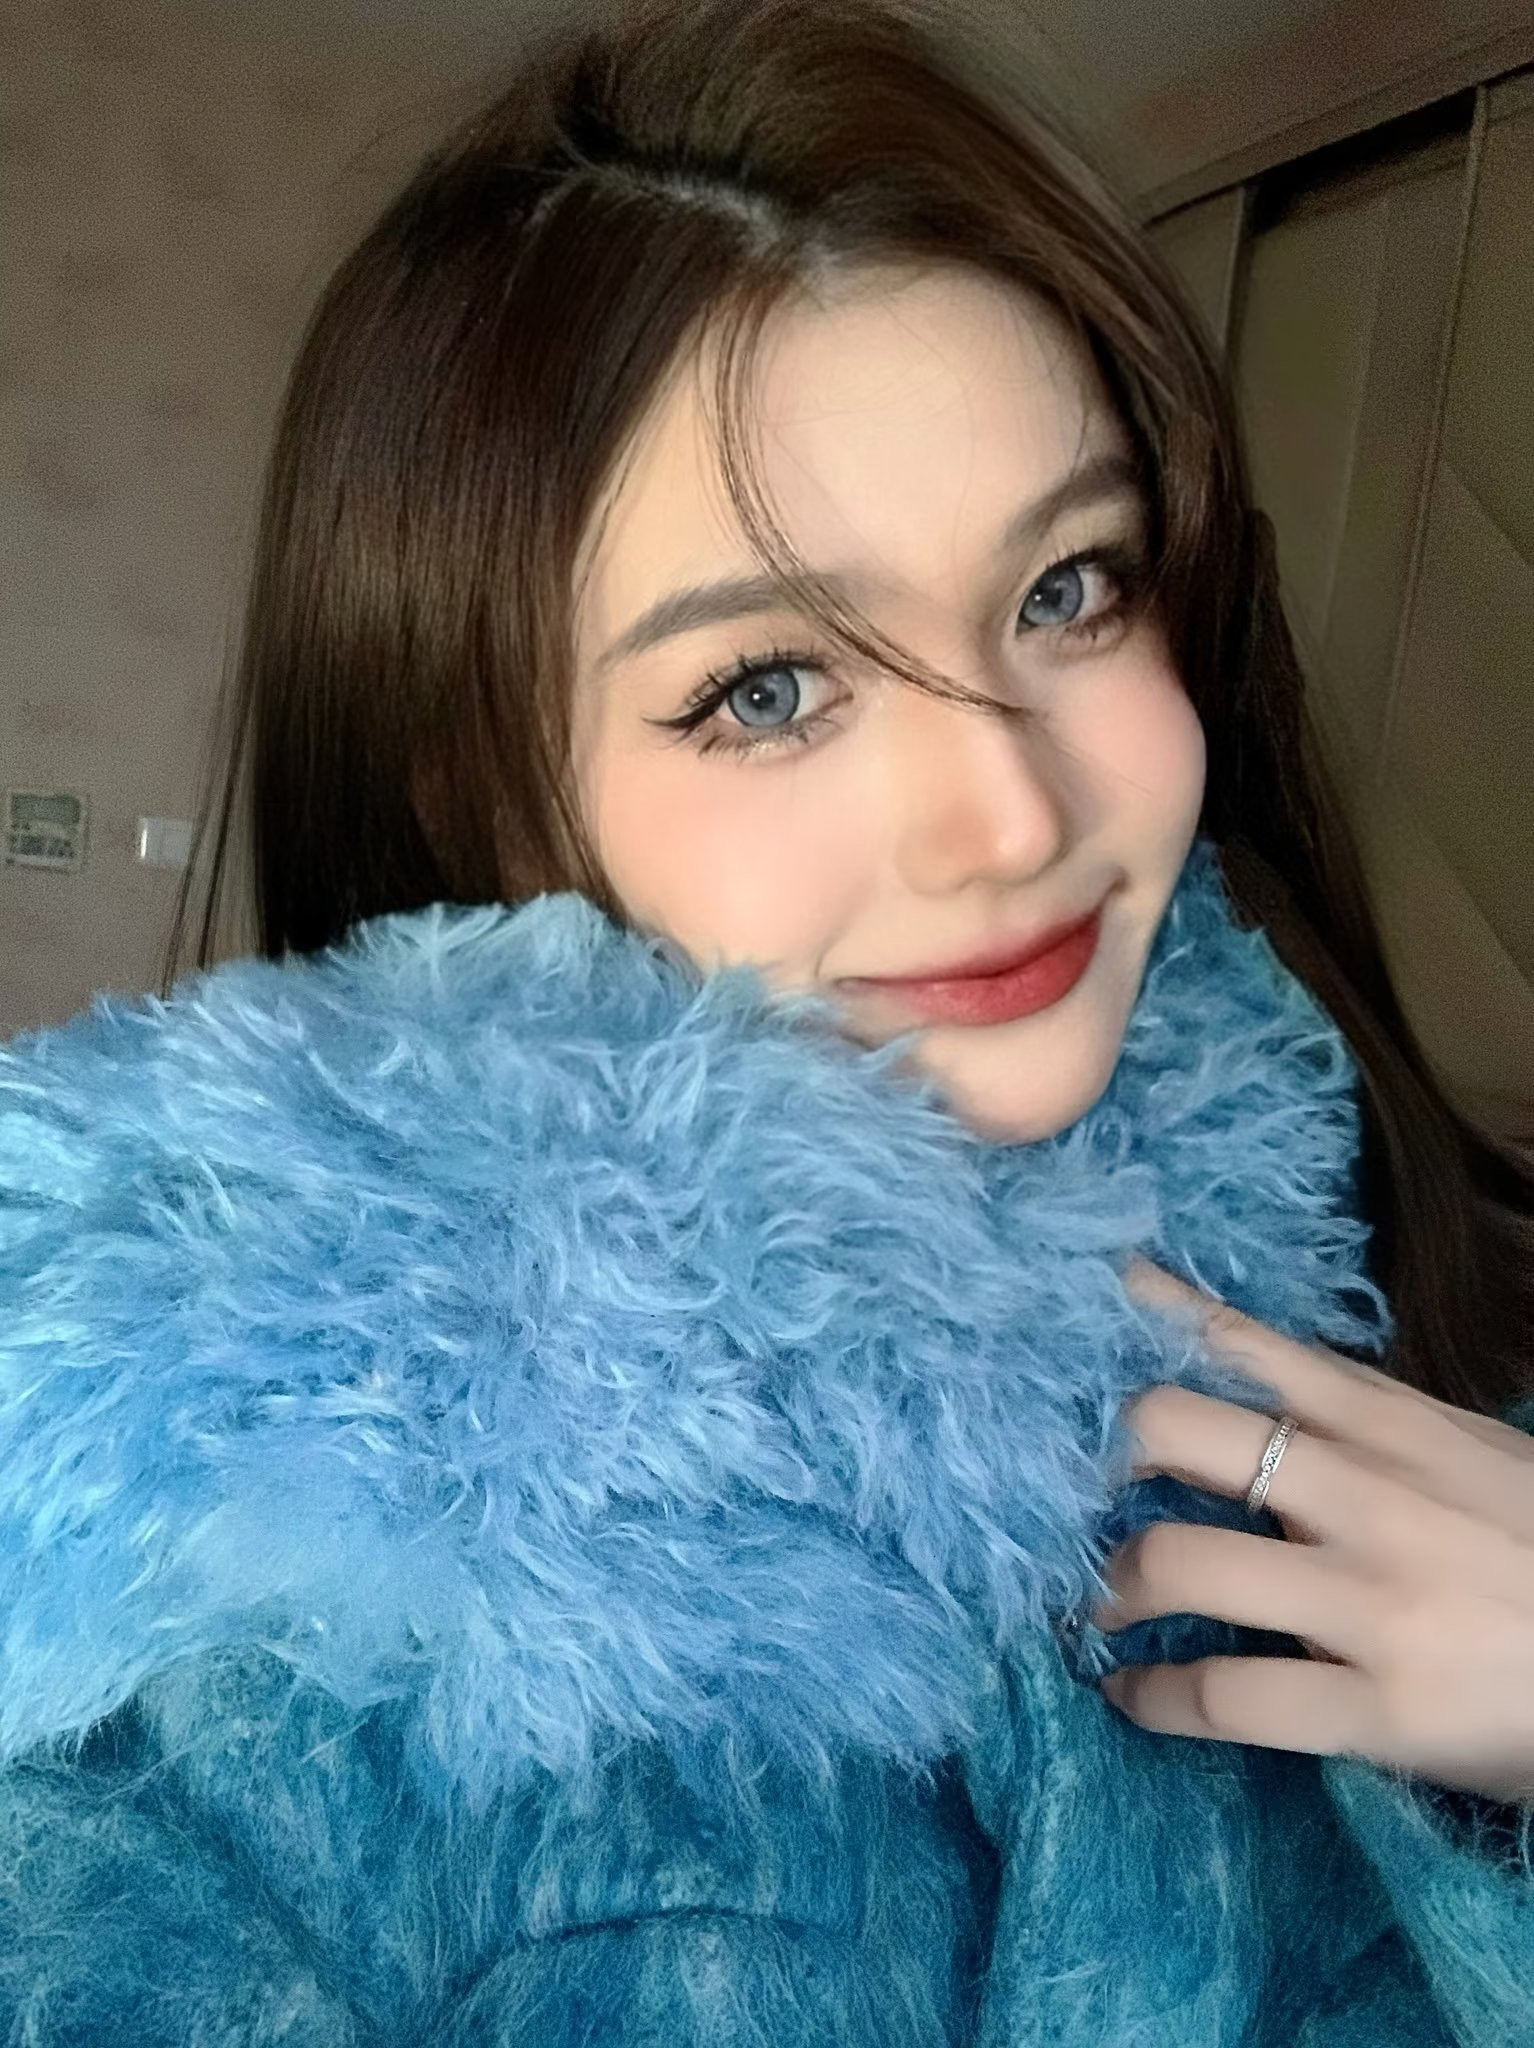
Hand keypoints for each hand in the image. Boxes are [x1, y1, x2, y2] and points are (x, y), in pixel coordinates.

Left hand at [1091, 1257, 1533, 1803]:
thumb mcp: (1471, 1454)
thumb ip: (1371, 1428)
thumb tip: (1269, 1403)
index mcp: (1391, 1424)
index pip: (1245, 1344)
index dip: (1151, 1317)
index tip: (1078, 1302)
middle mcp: (1365, 1493)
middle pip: (1177, 1429)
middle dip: (1097, 1455)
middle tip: (1061, 1488)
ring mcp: (1367, 1599)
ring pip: (1177, 1562)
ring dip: (1106, 1586)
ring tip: (1088, 1605)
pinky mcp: (1377, 1707)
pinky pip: (1223, 1696)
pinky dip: (1151, 1699)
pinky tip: (1126, 1698)